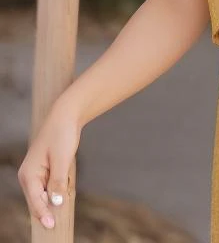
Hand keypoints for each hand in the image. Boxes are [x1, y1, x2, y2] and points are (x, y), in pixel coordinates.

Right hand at [17, 101, 81, 229]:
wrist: (66, 116)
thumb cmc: (62, 134)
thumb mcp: (62, 159)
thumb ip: (58, 182)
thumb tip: (55, 202)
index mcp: (28, 174)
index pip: (35, 201)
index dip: (44, 214)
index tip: (52, 226)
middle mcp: (29, 176)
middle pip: (38, 201)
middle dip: (49, 209)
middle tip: (59, 222)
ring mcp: (37, 173)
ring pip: (45, 195)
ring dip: (55, 198)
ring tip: (65, 202)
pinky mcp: (46, 170)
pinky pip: (51, 186)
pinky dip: (58, 189)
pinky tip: (66, 189)